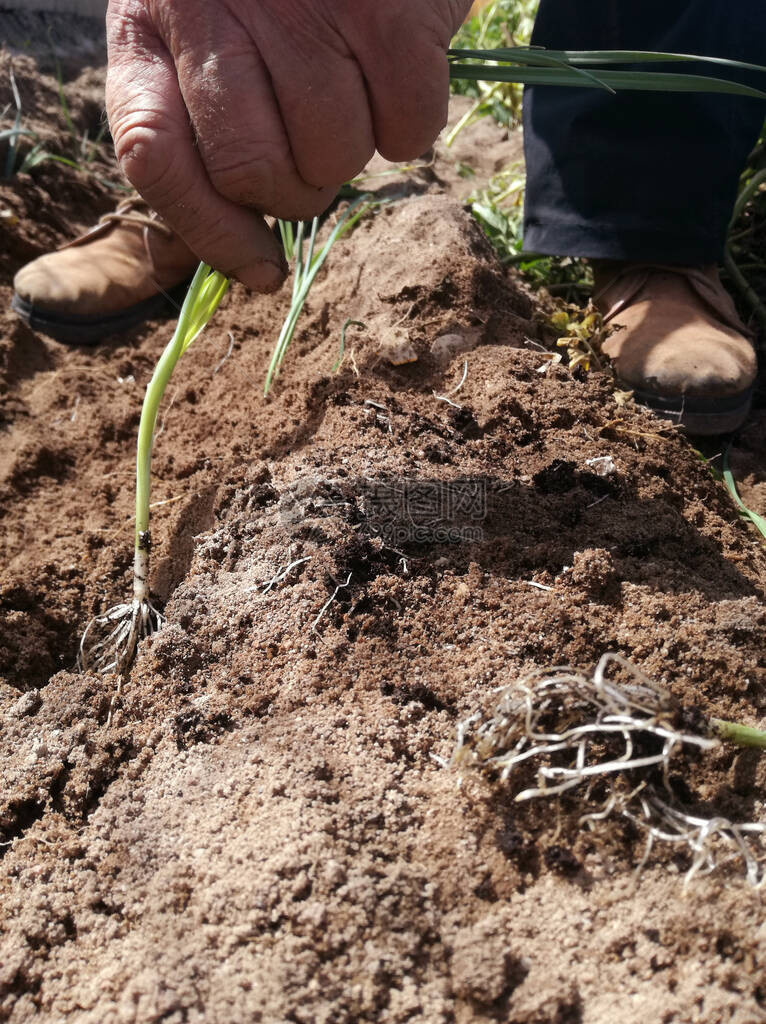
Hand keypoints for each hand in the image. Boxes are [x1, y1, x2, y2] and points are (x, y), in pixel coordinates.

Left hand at [106, 0, 470, 290]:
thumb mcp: (210, 33)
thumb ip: (206, 128)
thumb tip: (256, 260)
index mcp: (149, 24)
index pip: (155, 159)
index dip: (210, 232)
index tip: (261, 270)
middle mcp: (210, 9)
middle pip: (252, 174)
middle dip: (296, 192)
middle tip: (317, 150)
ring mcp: (301, 7)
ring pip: (333, 158)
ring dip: (355, 148)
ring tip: (354, 84)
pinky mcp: (386, 12)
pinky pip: (407, 131)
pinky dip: (412, 122)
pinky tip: (396, 68)